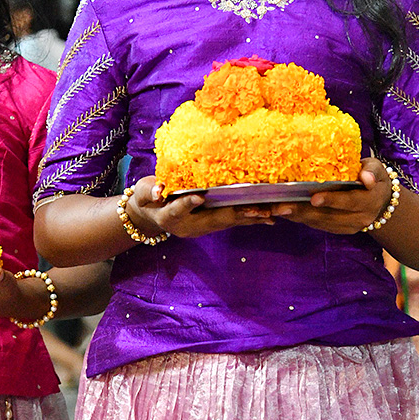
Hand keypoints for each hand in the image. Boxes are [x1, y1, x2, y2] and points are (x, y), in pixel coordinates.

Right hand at [133, 176, 279, 238]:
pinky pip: (234, 221)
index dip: (189, 204)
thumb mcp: (142, 193)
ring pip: (231, 222)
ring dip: (254, 217)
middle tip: (263, 210)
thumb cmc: (146, 199)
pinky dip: (252, 218)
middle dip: (240, 214)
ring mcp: (203, 228)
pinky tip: (271, 217)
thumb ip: (149, 191)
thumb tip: (158, 191)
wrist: (150, 216)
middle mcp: (191, 226)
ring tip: (276, 214)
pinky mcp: (212, 224)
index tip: (199, 197)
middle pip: (217, 220)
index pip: (179, 210)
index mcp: (170, 217)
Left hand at [266, 157, 392, 234]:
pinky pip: (318, 226)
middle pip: (329, 216)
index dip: (331, 200)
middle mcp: (358, 218)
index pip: (349, 202)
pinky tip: (286, 213)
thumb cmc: (375, 179)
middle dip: (304, 212)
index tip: (313, 198)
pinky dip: (302, 219)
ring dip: (298, 217)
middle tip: (281, 206)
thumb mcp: (377, 170)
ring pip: (320, 223)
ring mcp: (348, 227)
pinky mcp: (338, 230)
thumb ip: (371, 171)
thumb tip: (365, 178)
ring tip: (277, 209)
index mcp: (369, 201)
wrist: (382, 203)